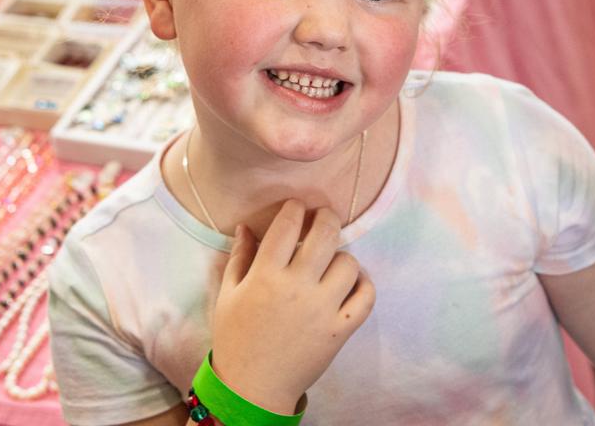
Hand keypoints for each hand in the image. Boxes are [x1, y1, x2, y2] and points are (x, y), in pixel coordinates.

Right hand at [209, 201, 375, 413]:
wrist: (253, 385)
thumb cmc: (236, 337)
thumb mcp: (228, 294)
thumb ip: (239, 257)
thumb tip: (246, 226)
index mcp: (266, 275)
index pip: (287, 225)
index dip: (295, 208)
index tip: (297, 207)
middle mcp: (297, 287)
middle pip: (326, 234)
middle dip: (327, 217)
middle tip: (324, 217)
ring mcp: (322, 309)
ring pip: (349, 263)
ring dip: (342, 256)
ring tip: (332, 260)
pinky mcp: (340, 330)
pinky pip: (366, 297)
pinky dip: (364, 284)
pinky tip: (352, 282)